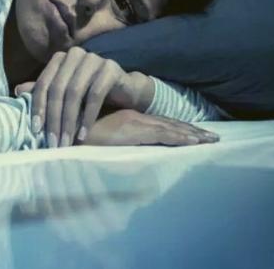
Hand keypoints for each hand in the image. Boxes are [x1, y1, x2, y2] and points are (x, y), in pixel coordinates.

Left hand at [13, 47, 148, 147]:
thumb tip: (17, 91)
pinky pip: (95, 95)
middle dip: (54, 119)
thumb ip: (45, 91)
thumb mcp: (66, 93)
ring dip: (69, 121)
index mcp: (60, 58)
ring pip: (74, 93)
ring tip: (66, 142)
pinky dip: (87, 118)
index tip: (35, 131)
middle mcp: (75, 55)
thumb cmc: (91, 94)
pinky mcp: (110, 68)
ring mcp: (94, 59)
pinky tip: (83, 135)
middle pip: (58, 89)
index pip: (43, 84)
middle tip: (52, 143)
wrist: (125, 91)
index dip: (38, 108)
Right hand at [83, 109, 219, 145]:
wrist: (58, 130)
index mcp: (127, 120)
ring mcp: (134, 124)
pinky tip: (195, 142)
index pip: (160, 124)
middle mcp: (134, 119)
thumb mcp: (96, 140)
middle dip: (193, 131)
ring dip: (193, 135)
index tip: (197, 134)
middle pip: (170, 124)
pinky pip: (163, 134)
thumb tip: (116, 154)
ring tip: (213, 141)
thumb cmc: (72, 137)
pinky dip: (181, 138)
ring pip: (171, 128)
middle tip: (214, 137)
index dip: (179, 129)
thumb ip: (108, 143)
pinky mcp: (132, 130)